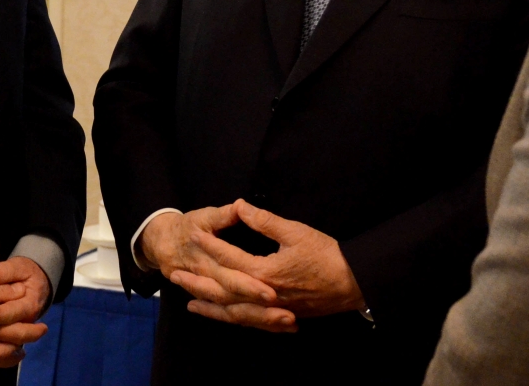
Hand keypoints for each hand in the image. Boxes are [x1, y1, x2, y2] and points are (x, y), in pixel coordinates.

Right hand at [140, 204, 279, 314]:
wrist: (159, 242)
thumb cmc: (183, 227)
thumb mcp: (202, 217)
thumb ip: (223, 215)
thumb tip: (240, 206)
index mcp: (207, 264)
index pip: (232, 277)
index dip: (251, 286)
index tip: (273, 293)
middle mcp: (215, 285)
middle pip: (240, 303)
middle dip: (263, 313)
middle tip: (289, 317)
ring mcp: (215, 296)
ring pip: (240, 314)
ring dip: (265, 320)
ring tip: (291, 322)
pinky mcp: (220, 300)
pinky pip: (238, 316)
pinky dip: (259, 322)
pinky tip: (282, 325)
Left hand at [180, 200, 363, 330]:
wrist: (353, 282)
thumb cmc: (327, 254)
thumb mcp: (296, 231)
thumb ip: (265, 221)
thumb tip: (241, 206)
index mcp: (265, 271)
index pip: (229, 258)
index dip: (209, 246)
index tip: (192, 237)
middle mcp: (263, 294)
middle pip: (223, 291)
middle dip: (198, 283)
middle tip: (174, 277)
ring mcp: (272, 309)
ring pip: (234, 312)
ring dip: (210, 307)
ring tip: (190, 304)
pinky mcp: (281, 316)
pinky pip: (250, 321)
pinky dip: (233, 319)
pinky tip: (225, 316)